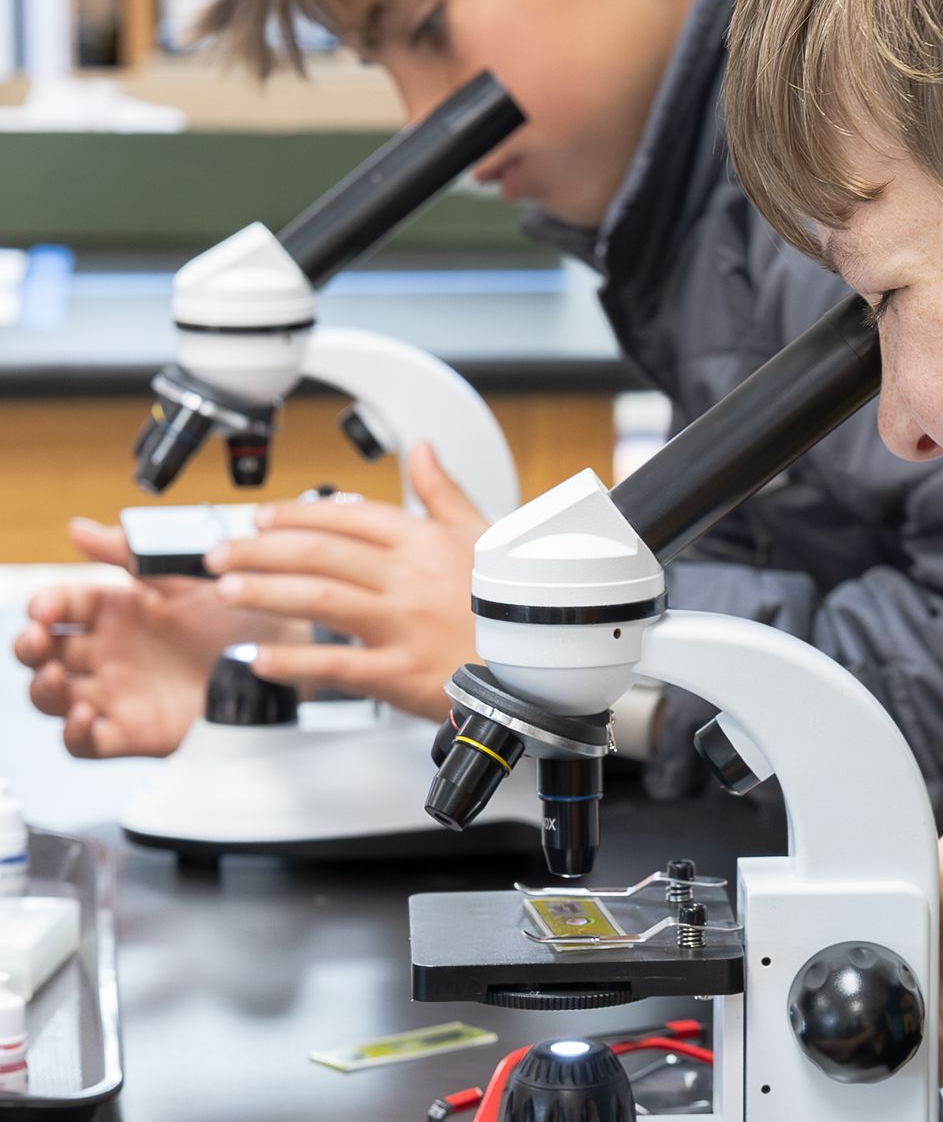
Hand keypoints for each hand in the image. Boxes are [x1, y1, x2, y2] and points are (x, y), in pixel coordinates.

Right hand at [13, 522, 280, 758]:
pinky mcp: (136, 732)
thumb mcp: (183, 576)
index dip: (45, 607)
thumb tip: (80, 529)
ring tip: (55, 675)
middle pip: (45, 654)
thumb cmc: (241, 614)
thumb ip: (130, 554)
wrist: (286, 651)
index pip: (60, 607)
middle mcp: (111, 653)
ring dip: (43, 688)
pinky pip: (88, 742)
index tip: (46, 608)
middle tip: (38, 640)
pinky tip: (85, 716)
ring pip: (55, 698)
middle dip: (29, 646)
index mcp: (117, 611)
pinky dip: (76, 734)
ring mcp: (120, 693)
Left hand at [205, 441, 485, 719]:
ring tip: (229, 591)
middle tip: (222, 554)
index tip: (261, 517)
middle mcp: (408, 578)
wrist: (542, 669)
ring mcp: (403, 625)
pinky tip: (262, 656)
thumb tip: (423, 448)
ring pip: (320, 599)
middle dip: (261, 550)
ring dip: (266, 592)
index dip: (296, 513)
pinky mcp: (401, 673)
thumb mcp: (483, 535)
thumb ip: (443, 491)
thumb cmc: (510, 606)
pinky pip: (337, 663)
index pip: (348, 515)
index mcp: (425, 541)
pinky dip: (294, 660)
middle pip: (320, 553)